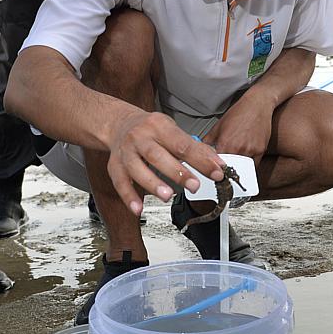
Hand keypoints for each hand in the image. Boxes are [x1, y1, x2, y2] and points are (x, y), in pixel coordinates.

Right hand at [106, 112, 225, 214]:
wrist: (118, 124)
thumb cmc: (150, 130)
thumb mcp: (173, 131)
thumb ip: (195, 148)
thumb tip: (217, 165)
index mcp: (159, 126)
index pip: (182, 144)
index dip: (200, 160)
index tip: (216, 172)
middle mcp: (140, 138)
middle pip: (158, 156)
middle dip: (177, 172)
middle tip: (194, 186)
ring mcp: (126, 152)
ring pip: (137, 168)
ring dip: (153, 183)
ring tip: (167, 196)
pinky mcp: (114, 166)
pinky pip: (120, 182)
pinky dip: (129, 197)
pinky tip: (138, 209)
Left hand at [205, 93, 274, 163]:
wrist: (257, 105)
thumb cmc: (239, 113)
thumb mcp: (219, 125)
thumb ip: (208, 140)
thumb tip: (201, 149)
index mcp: (225, 143)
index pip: (217, 164)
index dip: (216, 167)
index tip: (216, 169)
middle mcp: (237, 148)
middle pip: (230, 167)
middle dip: (227, 168)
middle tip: (226, 167)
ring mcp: (250, 150)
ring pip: (243, 167)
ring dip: (239, 167)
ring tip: (237, 160)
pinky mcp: (260, 150)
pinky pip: (254, 164)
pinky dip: (249, 164)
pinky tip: (246, 157)